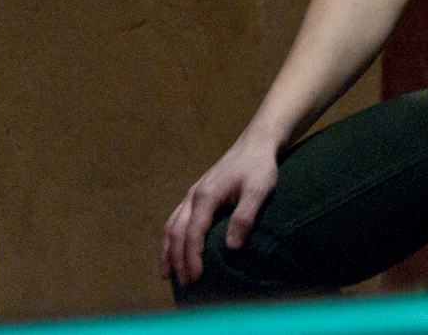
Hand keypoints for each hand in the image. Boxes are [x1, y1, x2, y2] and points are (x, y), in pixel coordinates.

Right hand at [161, 137, 279, 287]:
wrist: (256, 143)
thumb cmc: (259, 166)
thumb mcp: (259, 190)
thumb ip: (245, 216)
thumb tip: (231, 247)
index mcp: (206, 196)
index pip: (193, 234)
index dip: (192, 258)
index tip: (196, 279)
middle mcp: (193, 196)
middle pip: (177, 233)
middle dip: (177, 260)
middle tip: (183, 284)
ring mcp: (192, 194)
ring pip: (172, 225)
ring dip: (168, 250)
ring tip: (167, 274)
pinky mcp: (196, 193)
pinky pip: (176, 218)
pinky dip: (171, 237)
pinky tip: (172, 248)